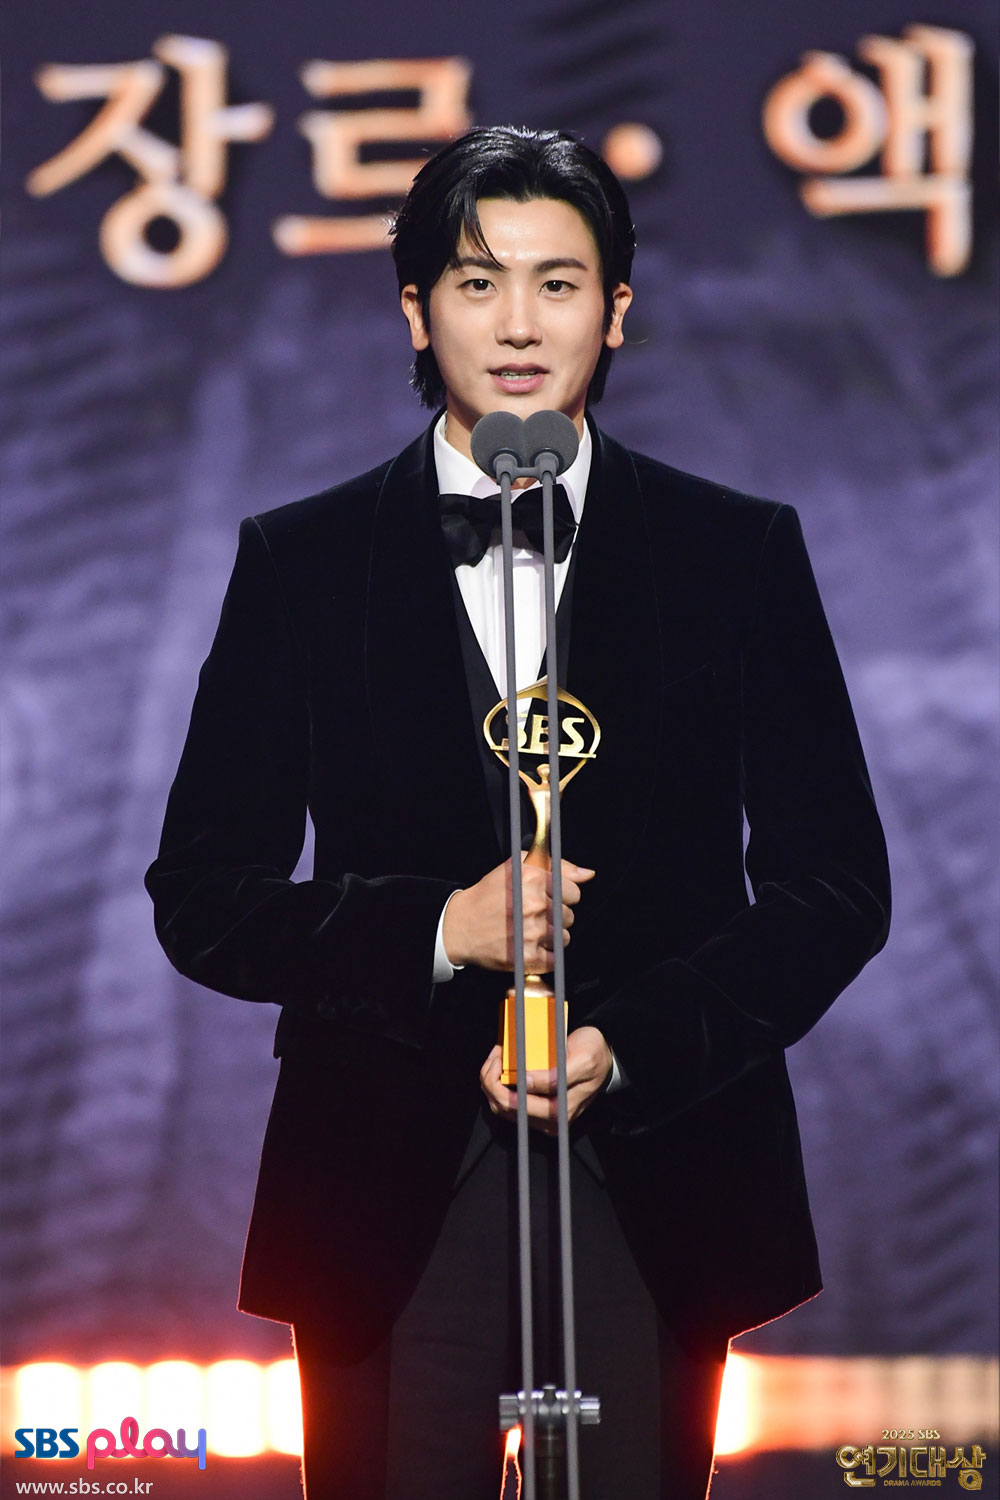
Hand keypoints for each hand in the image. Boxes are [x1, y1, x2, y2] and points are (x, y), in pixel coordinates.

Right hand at [443, 857, 594, 972]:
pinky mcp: (528, 956)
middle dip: (555, 916)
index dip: (562, 895)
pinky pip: (555, 959)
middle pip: (569, 915)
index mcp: (533, 878)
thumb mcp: (517, 866)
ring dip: (551, 936)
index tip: (548, 898)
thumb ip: (557, 865)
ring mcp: (532, 932)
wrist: (460, 926)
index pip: (574, 891)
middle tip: (533, 915)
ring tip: (530, 930)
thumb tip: (588, 874)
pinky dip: (545, 955)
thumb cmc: (489, 895)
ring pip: (564, 937)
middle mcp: (534, 904)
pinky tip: (529, 945)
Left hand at [479, 1025, 612, 1134]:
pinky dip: (501, 1083)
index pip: (513, 1105)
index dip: (495, 1081)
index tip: (498, 1057)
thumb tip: (524, 1082)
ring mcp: (543, 1116)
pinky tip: (504, 1064)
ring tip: (498, 1057)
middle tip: (495, 1054)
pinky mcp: (539, 1108)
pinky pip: (510, 1101)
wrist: (607, 1059)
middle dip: (490, 1080)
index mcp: (559, 1112)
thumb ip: (554, 1076)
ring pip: (502, 1106)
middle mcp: (549, 1121)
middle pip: (502, 1108)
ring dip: (493, 1081)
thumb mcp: (581, 1061)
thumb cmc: (595, 1056)